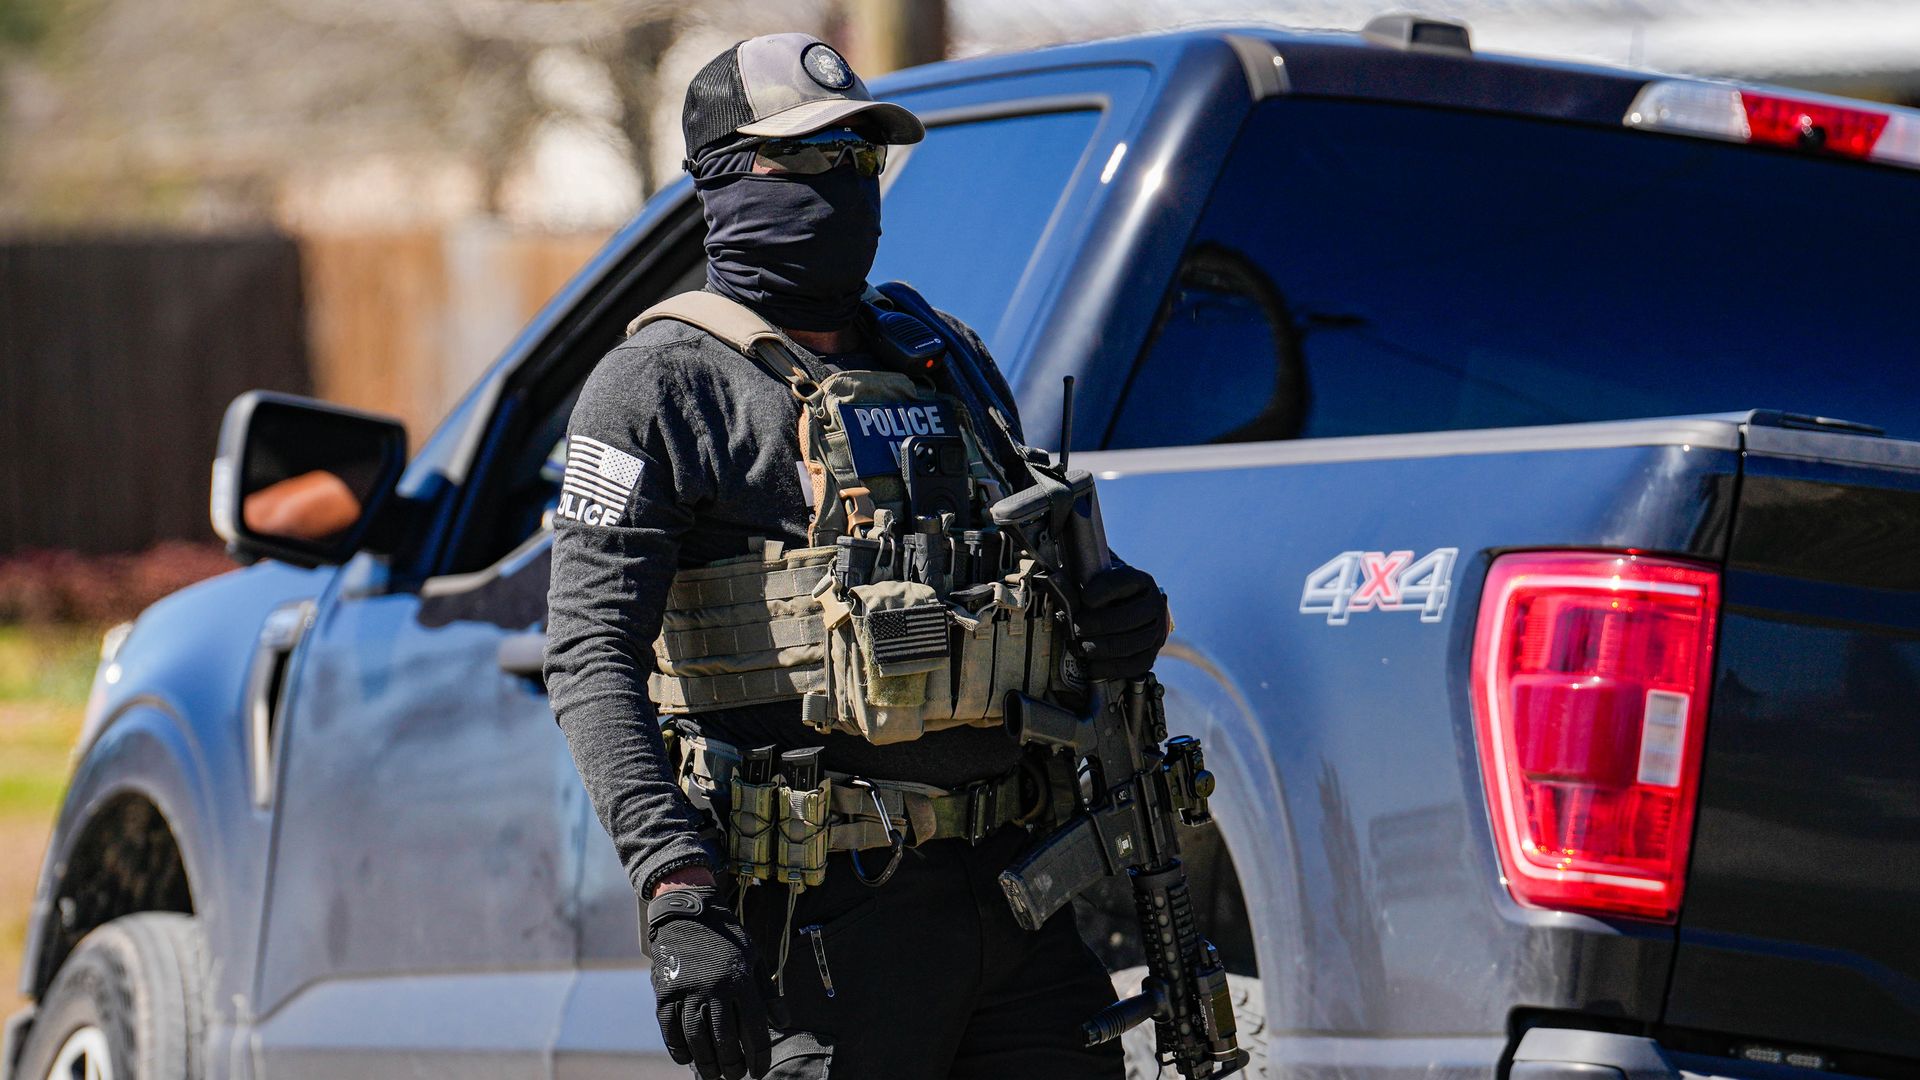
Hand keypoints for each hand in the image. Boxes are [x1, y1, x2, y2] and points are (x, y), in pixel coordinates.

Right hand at [645, 888, 770, 1079]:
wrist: (688, 913)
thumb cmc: (726, 938)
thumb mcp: (753, 957)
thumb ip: (767, 992)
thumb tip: (783, 1023)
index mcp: (740, 980)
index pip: (754, 1029)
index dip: (759, 1056)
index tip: (758, 1071)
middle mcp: (714, 988)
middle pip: (724, 1040)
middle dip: (732, 1065)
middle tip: (735, 1077)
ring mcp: (687, 990)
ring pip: (696, 1038)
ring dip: (706, 1062)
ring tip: (713, 1075)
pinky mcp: (665, 992)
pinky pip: (670, 1029)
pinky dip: (678, 1048)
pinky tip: (687, 1059)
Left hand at [1072, 563, 1169, 680]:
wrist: (1134, 612)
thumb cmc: (1112, 596)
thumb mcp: (1104, 582)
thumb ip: (1090, 586)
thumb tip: (1068, 598)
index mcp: (1142, 582)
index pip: (1124, 583)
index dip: (1104, 590)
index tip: (1085, 598)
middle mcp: (1154, 606)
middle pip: (1128, 618)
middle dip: (1098, 624)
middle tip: (1077, 627)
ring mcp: (1156, 632)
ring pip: (1130, 643)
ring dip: (1102, 647)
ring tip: (1083, 647)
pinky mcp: (1151, 655)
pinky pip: (1133, 665)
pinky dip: (1110, 668)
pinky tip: (1092, 666)